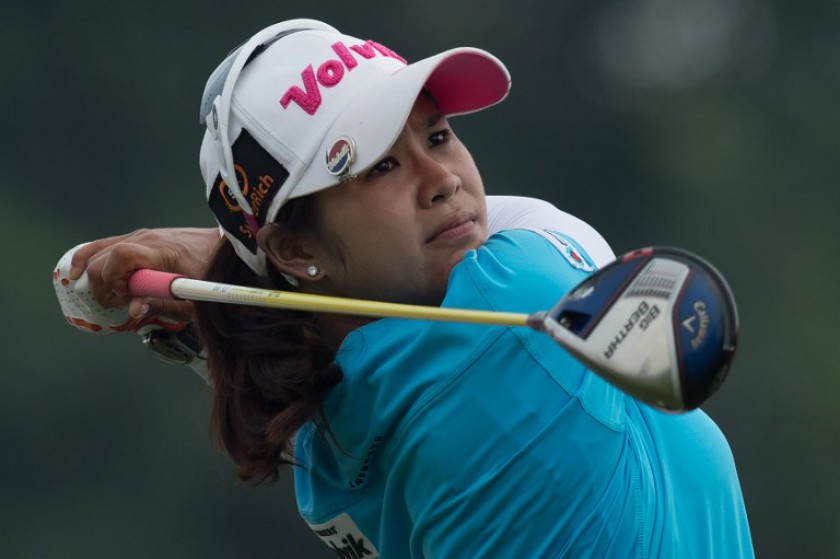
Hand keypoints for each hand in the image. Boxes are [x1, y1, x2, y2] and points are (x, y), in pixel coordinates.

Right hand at [68, 228, 219, 321]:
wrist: (223, 248)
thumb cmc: (211, 275)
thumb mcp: (192, 300)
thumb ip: (161, 305)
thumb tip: (132, 310)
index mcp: (162, 252)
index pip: (120, 257)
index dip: (113, 280)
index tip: (124, 298)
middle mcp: (147, 239)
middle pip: (103, 257)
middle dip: (101, 284)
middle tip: (117, 303)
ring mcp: (141, 235)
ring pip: (98, 249)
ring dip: (94, 274)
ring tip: (105, 293)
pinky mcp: (140, 237)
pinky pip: (105, 245)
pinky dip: (91, 258)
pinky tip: (79, 272)